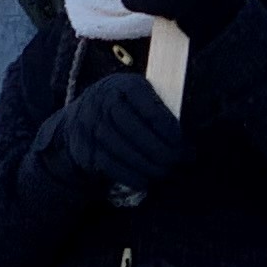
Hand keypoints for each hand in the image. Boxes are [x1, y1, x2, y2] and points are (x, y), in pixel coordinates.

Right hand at [48, 68, 184, 192]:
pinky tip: (145, 180)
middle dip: (158, 149)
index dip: (167, 127)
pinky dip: (130, 175)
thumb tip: (186, 142)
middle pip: (132, 128)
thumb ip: (159, 112)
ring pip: (120, 148)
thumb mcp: (139, 98)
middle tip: (176, 161)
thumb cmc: (124, 109)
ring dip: (146, 165)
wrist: (80, 119)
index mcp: (124, 85)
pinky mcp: (84, 147)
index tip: (181, 141)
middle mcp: (102, 101)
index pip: (148, 106)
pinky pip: (109, 165)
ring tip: (164, 172)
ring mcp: (90, 125)